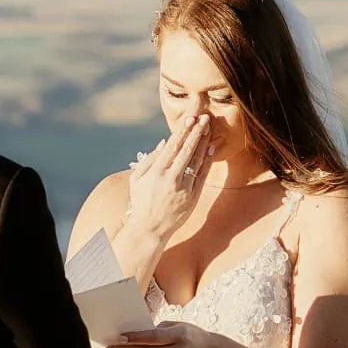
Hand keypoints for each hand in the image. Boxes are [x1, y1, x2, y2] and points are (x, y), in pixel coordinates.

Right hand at [125, 114, 212, 249]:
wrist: (149, 229)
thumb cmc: (140, 202)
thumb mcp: (136, 179)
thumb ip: (148, 160)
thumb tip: (163, 143)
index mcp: (156, 172)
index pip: (172, 146)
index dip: (182, 131)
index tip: (189, 119)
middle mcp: (171, 178)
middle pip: (187, 149)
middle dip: (196, 132)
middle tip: (204, 118)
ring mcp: (184, 188)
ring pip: (197, 160)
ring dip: (203, 142)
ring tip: (208, 128)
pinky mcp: (193, 197)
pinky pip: (202, 175)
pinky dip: (207, 160)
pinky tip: (210, 148)